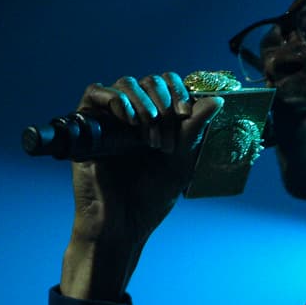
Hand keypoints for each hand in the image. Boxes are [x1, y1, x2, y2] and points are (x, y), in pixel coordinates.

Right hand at [60, 73, 222, 299]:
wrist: (122, 223)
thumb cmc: (150, 198)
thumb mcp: (181, 161)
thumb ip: (194, 130)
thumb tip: (218, 101)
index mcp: (157, 121)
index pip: (168, 85)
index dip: (179, 91)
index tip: (185, 113)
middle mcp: (133, 116)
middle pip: (149, 81)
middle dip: (163, 100)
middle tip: (167, 131)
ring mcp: (110, 119)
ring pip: (125, 83)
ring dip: (143, 102)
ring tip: (149, 131)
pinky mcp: (88, 126)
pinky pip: (94, 92)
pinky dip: (114, 98)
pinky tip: (128, 119)